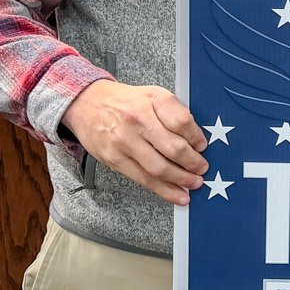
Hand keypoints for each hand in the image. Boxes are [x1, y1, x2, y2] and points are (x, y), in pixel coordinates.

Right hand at [62, 81, 208, 205]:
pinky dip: (164, 190)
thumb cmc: (126, 102)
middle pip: (173, 148)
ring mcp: (125, 141)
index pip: (181, 122)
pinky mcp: (116, 159)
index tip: (202, 146)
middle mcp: (138, 120)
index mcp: (152, 100)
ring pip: (159, 168)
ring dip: (181, 180)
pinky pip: (144, 179)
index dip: (196, 137)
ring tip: (194, 183)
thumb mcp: (153, 95)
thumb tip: (196, 141)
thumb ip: (175, 113)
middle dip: (193, 163)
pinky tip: (177, 195)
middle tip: (202, 169)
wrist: (87, 104)